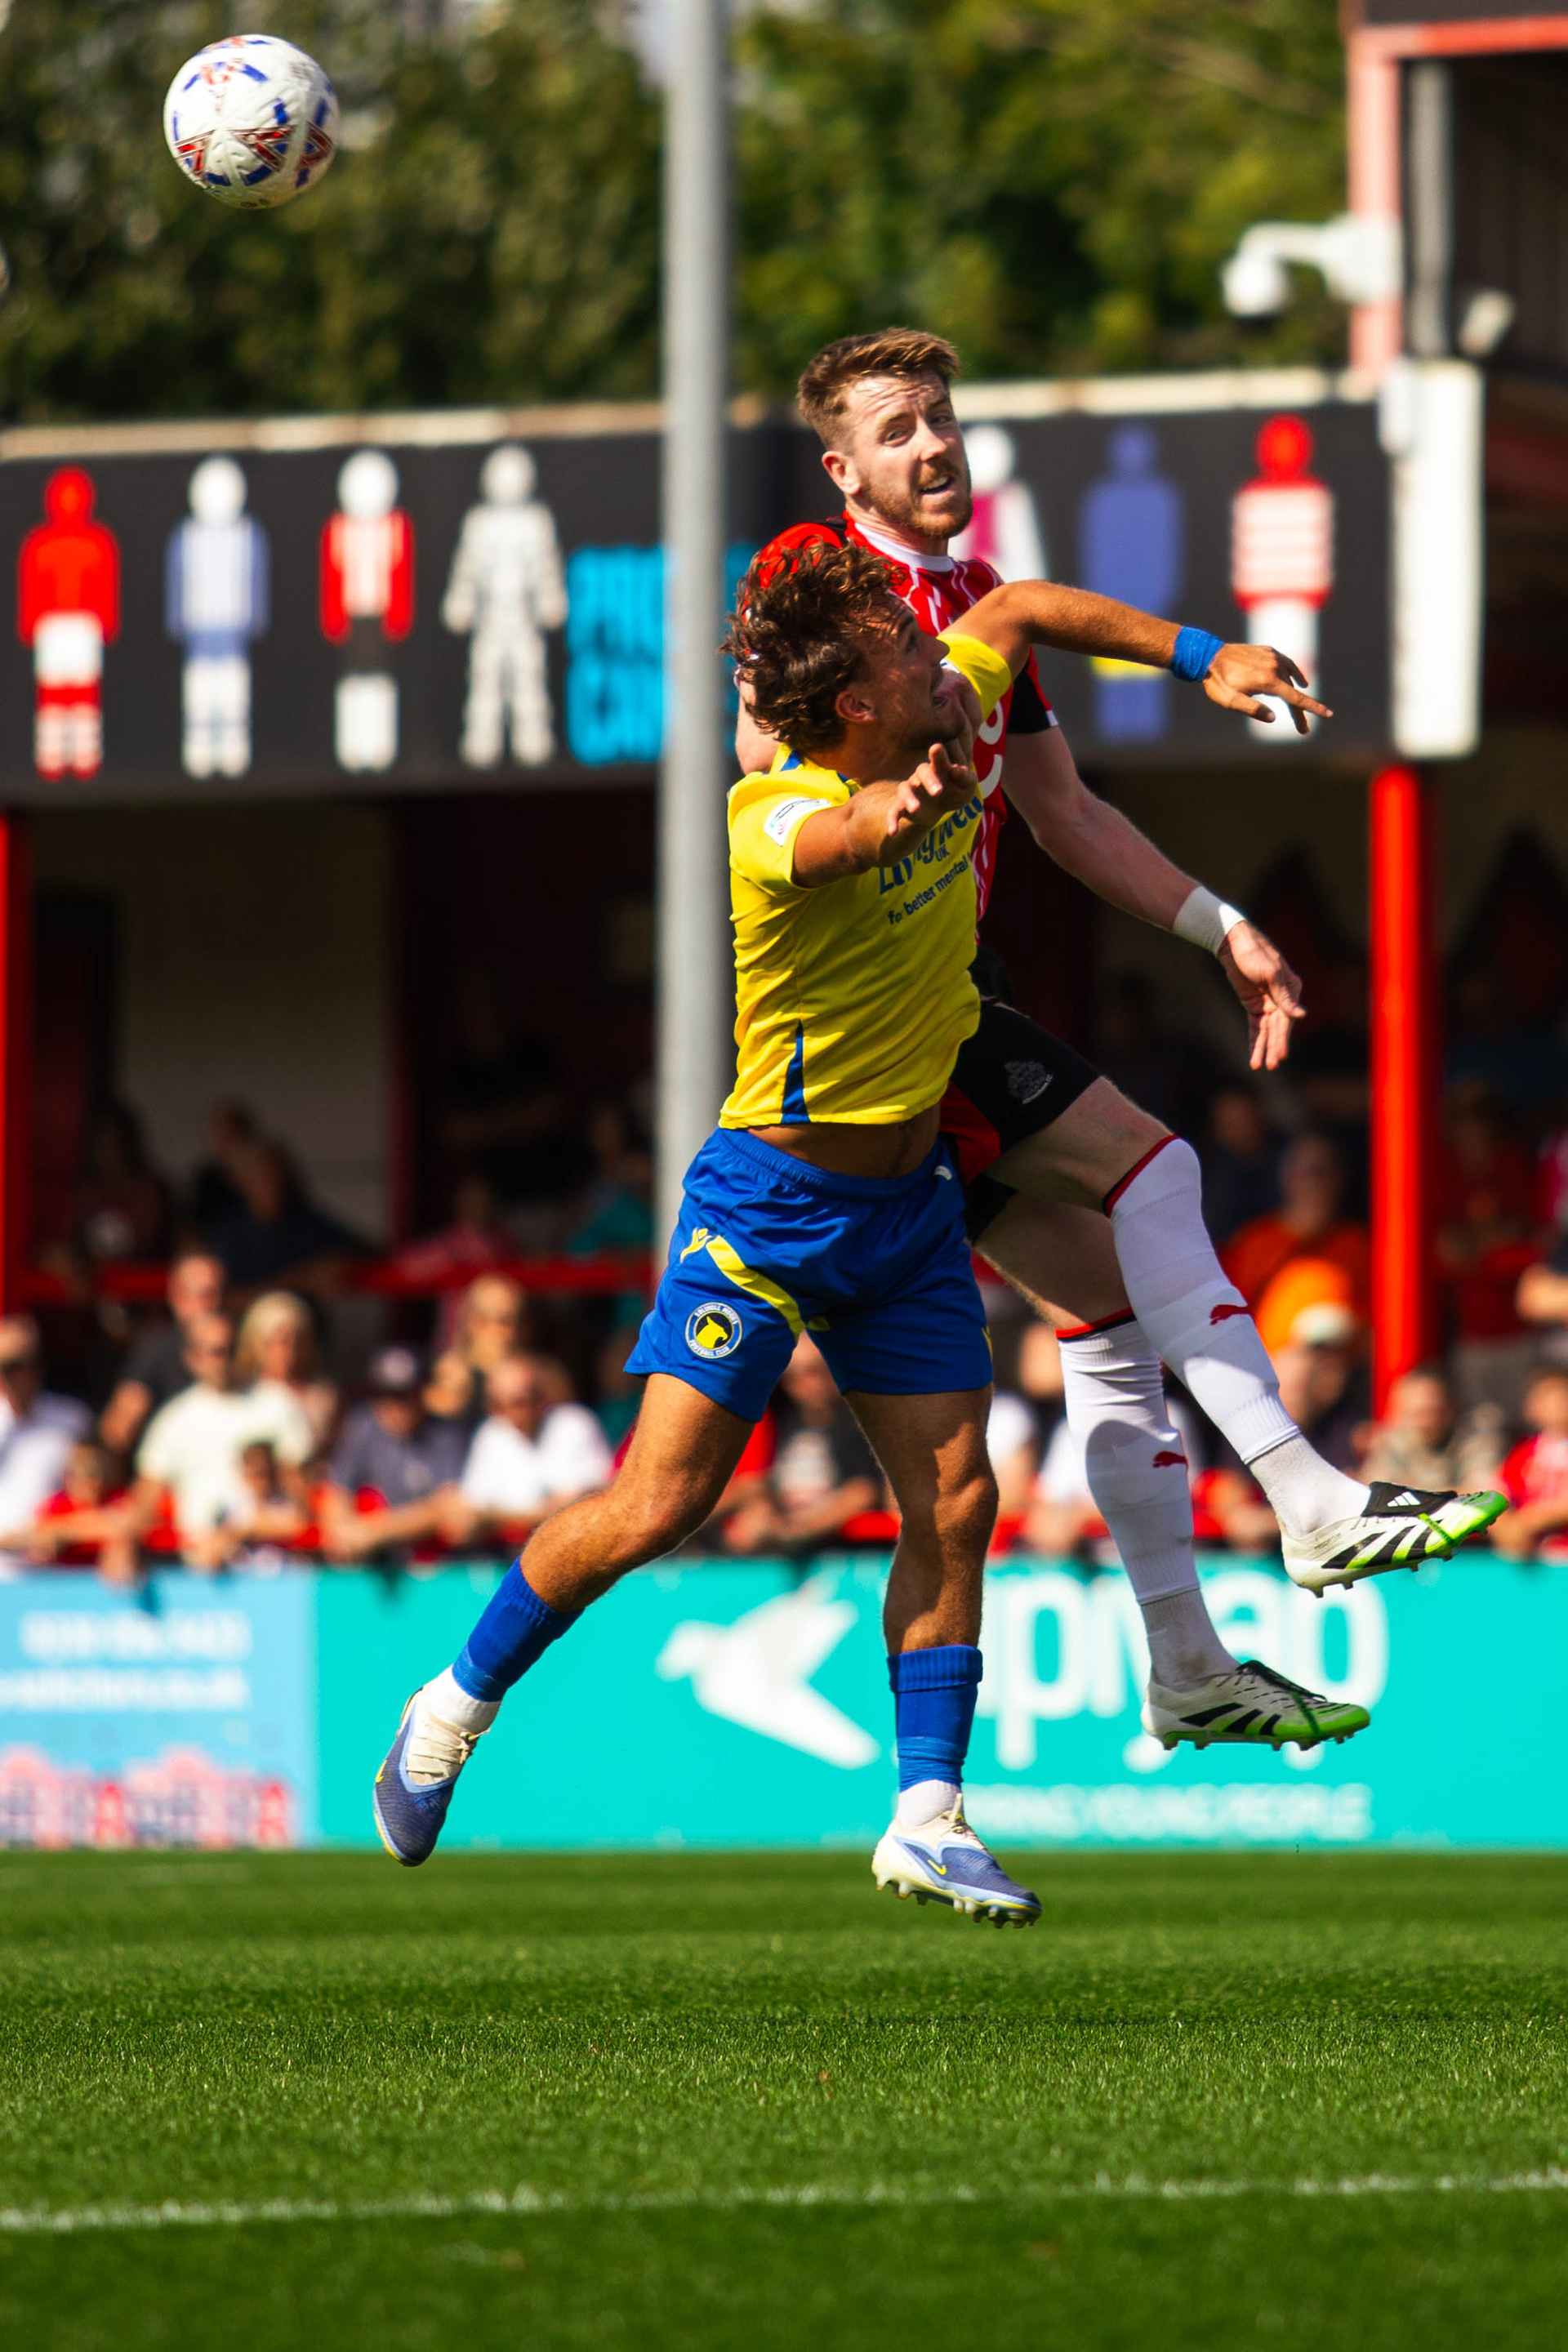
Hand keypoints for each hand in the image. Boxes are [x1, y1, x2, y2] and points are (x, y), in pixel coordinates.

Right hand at [885, 738, 977, 840]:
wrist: (941, 807)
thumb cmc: (955, 790)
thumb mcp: (967, 787)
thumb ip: (966, 777)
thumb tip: (955, 771)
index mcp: (938, 766)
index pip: (938, 757)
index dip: (937, 755)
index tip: (936, 748)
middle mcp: (921, 775)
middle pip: (922, 771)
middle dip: (929, 780)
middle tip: (939, 792)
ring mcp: (910, 790)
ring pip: (904, 789)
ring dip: (909, 798)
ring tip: (915, 809)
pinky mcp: (902, 806)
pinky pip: (893, 810)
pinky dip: (891, 820)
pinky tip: (892, 832)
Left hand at [1203, 645, 1331, 735]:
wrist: (1208, 655)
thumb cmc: (1217, 682)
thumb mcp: (1229, 701)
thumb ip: (1252, 709)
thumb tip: (1274, 718)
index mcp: (1267, 681)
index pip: (1296, 698)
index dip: (1313, 708)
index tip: (1328, 714)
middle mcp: (1274, 666)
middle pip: (1294, 692)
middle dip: (1300, 711)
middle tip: (1302, 730)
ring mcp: (1272, 657)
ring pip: (1291, 678)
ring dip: (1295, 694)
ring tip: (1298, 711)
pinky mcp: (1268, 651)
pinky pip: (1287, 663)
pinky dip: (1295, 673)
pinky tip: (1300, 681)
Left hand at [1218, 921, 1304, 1070]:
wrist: (1234, 943)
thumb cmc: (1255, 953)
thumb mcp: (1270, 973)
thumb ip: (1284, 996)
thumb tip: (1301, 1015)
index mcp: (1292, 989)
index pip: (1288, 1019)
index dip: (1283, 1038)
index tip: (1281, 1055)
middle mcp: (1282, 999)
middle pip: (1278, 1028)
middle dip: (1274, 1047)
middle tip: (1272, 1066)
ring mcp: (1268, 1003)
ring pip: (1266, 1031)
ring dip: (1263, 1048)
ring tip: (1259, 1066)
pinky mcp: (1253, 1005)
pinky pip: (1255, 1026)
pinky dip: (1254, 1041)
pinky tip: (1253, 1056)